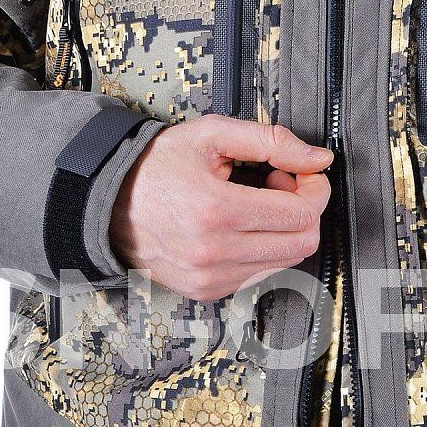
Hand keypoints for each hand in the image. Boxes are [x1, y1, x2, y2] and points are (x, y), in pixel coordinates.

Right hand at [111, 115, 331, 300]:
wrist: (108, 203)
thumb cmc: (155, 167)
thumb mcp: (211, 135)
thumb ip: (271, 141)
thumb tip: (318, 158)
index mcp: (215, 210)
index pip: (301, 214)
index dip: (315, 190)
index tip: (305, 174)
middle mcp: (213, 253)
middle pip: (302, 243)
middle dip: (304, 211)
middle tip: (281, 187)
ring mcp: (210, 278)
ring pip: (286, 261)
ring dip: (284, 231)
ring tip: (257, 204)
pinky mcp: (208, 291)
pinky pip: (261, 273)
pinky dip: (264, 248)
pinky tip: (244, 226)